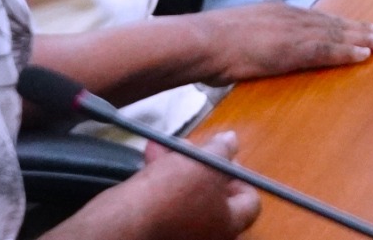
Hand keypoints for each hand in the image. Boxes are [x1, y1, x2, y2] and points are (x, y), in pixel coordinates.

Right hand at [71, 133, 258, 239]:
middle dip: (202, 164)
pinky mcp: (156, 229)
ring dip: (177, 166)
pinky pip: (165, 202)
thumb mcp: (203, 164)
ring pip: (187, 194)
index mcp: (229, 225)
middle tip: (191, 145)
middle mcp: (208, 235)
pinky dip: (160, 179)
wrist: (122, 222)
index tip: (224, 156)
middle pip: (214, 195)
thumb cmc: (172, 194)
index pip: (249, 202)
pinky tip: (150, 156)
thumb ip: (222, 150)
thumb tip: (231, 141)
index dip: (239, 175)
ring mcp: (181, 234)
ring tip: (163, 145)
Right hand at [195, 1, 372, 84]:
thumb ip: (251, 40)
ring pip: (335, 33)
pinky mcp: (290, 48)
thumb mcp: (235, 35)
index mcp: (275, 12)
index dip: (339, 23)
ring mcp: (291, 31)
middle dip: (359, 28)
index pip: (314, 18)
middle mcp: (288, 16)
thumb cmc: (207, 44)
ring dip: (361, 38)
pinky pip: (325, 50)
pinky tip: (363, 55)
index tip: (357, 26)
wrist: (199, 42)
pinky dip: (346, 52)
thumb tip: (252, 51)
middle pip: (332, 22)